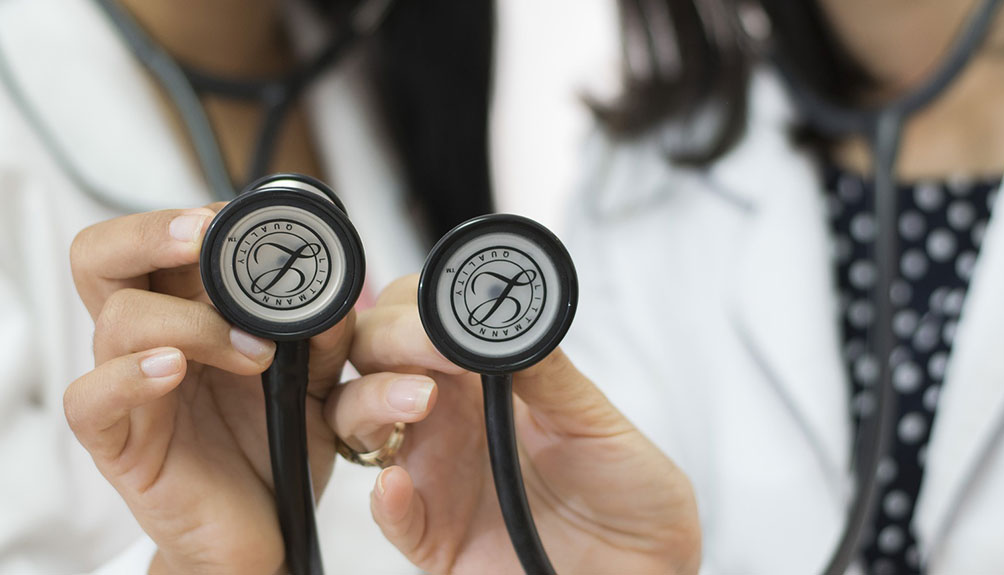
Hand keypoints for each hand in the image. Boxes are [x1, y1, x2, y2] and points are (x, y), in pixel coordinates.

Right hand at [64, 207, 431, 573]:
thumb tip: (335, 291)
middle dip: (150, 233)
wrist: (267, 531)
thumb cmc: (274, 445)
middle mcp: (143, 340)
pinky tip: (171, 371)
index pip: (154, 241)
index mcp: (182, 311)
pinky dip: (128, 375)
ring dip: (190, 323)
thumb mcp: (315, 382)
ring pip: (114, 321)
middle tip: (206, 237)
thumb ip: (321, 335)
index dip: (185, 219)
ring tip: (253, 354)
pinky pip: (90, 399)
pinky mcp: (116, 445)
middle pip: (98, 257)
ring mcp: (125, 390)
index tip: (236, 218)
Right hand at [327, 276, 701, 574]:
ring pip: (358, 424)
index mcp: (479, 382)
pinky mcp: (434, 536)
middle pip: (372, 361)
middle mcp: (445, 420)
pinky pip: (390, 515)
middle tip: (426, 349)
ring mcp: (433, 475)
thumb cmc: (627, 490)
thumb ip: (545, 372)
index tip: (443, 315)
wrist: (646, 564)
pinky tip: (398, 484)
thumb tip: (508, 319)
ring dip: (372, 401)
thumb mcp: (595, 419)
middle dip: (386, 343)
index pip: (416, 325)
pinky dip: (385, 499)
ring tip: (416, 401)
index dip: (416, 312)